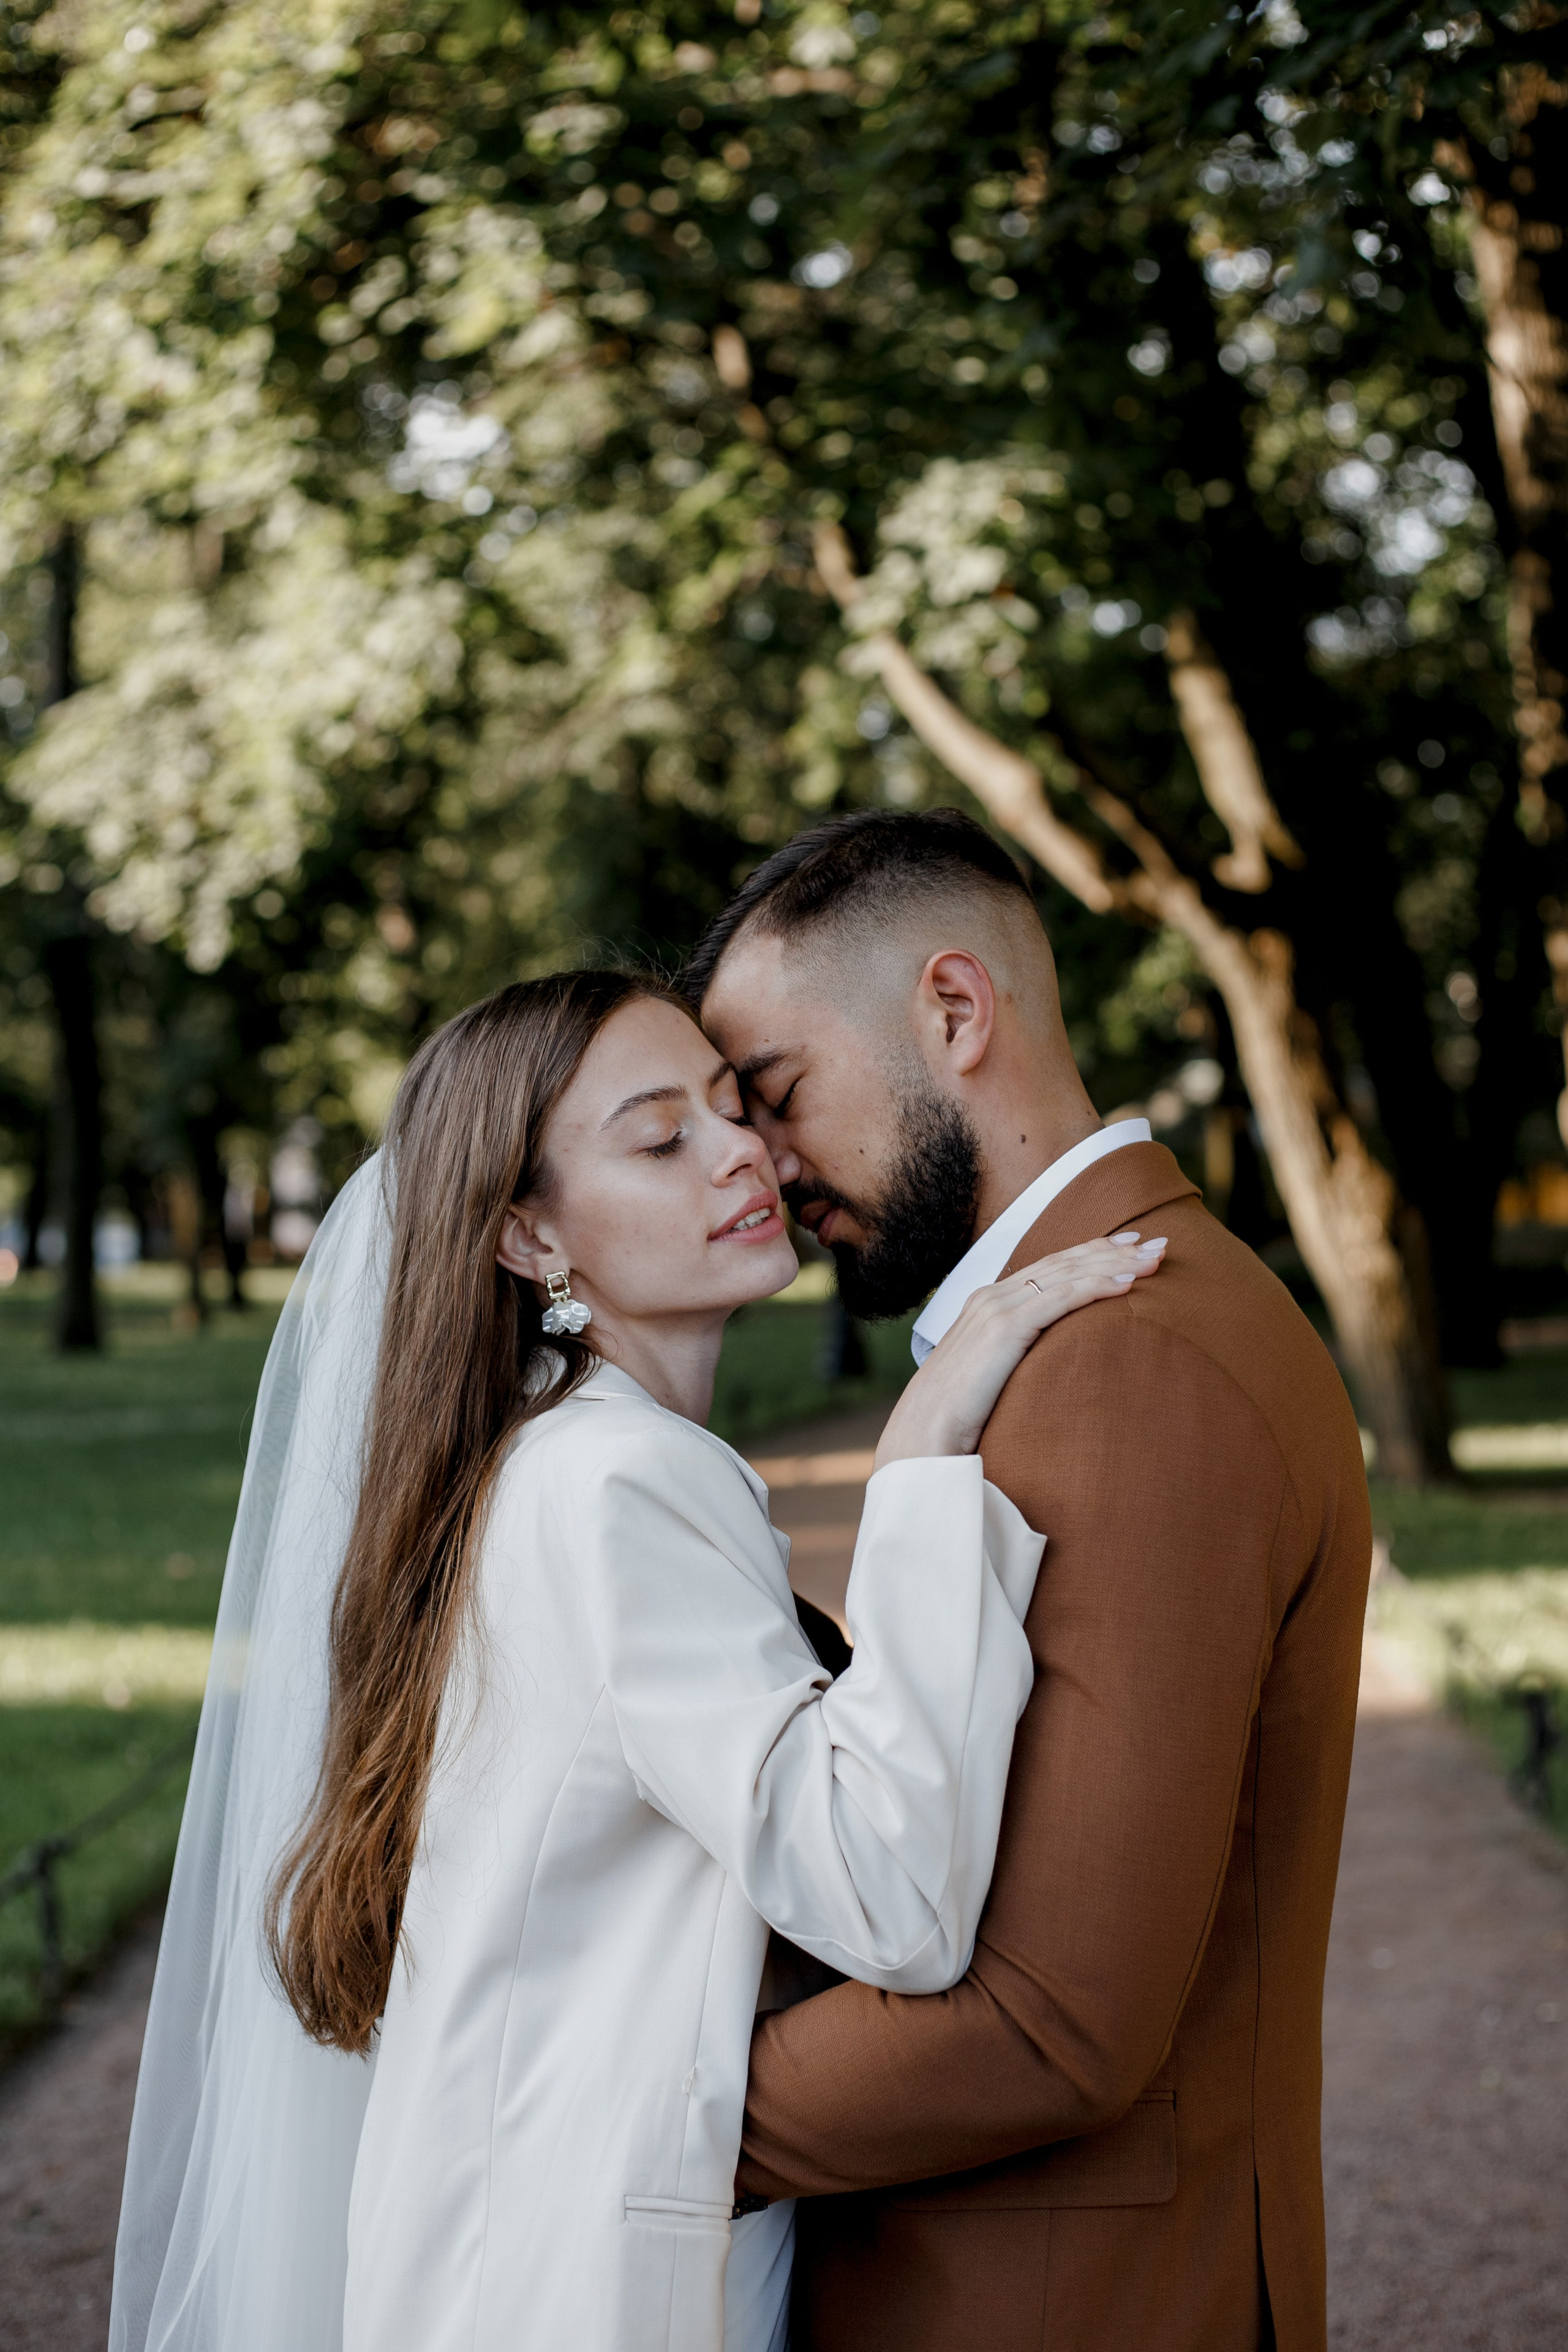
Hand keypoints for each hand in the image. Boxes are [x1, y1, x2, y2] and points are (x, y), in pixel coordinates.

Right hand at [873, 1233, 1166, 1467]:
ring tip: (1156, 1258)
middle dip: (1113, 1250)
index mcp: (987, 1302)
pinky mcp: (1005, 1329)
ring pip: (1067, 1275)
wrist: (924, 1433)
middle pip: (1063, 1262)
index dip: (1090, 1252)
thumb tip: (1046, 1364)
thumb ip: (1014, 1356)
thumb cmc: (956, 1414)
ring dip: (1116, 1264)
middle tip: (1158, 1242)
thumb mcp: (988, 1374)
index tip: (1127, 1245)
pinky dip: (1095, 1287)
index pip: (1048, 1266)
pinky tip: (1127, 1285)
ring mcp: (997, 1309)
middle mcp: (992, 1296)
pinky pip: (1060, 1299)